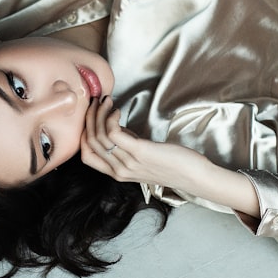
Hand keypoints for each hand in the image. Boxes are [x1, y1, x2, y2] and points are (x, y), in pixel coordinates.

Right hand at [80, 97, 260, 215]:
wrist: (194, 176)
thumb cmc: (172, 165)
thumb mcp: (141, 157)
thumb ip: (126, 146)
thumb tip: (115, 126)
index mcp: (116, 173)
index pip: (86, 155)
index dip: (83, 133)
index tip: (91, 115)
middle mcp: (119, 170)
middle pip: (90, 142)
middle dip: (90, 117)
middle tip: (97, 101)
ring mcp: (128, 162)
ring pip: (99, 136)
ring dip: (100, 113)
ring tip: (107, 101)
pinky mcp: (139, 152)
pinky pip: (113, 134)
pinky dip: (111, 118)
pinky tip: (118, 110)